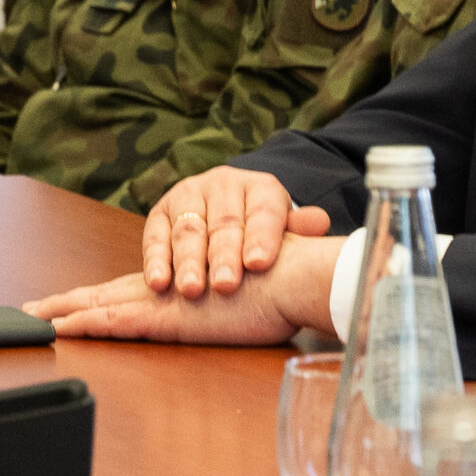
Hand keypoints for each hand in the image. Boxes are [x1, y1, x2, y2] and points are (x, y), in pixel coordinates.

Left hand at [27, 233, 345, 343]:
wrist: (294, 277)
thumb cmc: (282, 286)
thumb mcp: (250, 299)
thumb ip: (238, 300)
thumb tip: (244, 305)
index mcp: (179, 286)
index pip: (127, 291)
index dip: (95, 297)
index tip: (68, 304)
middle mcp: (164, 290)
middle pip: (102, 294)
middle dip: (64, 303)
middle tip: (27, 311)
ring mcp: (161, 301)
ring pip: (98, 304)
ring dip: (61, 312)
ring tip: (27, 320)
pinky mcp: (166, 317)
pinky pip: (113, 321)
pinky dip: (83, 323)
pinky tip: (58, 328)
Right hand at [142, 167, 331, 296]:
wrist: (230, 214)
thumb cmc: (263, 234)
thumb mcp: (285, 231)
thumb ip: (299, 230)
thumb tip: (319, 222)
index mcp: (261, 188)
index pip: (264, 211)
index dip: (262, 237)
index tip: (259, 264)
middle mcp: (223, 184)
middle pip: (224, 224)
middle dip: (224, 257)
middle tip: (226, 286)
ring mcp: (189, 195)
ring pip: (189, 230)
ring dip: (188, 263)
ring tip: (191, 290)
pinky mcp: (161, 212)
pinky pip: (156, 236)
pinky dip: (156, 261)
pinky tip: (159, 283)